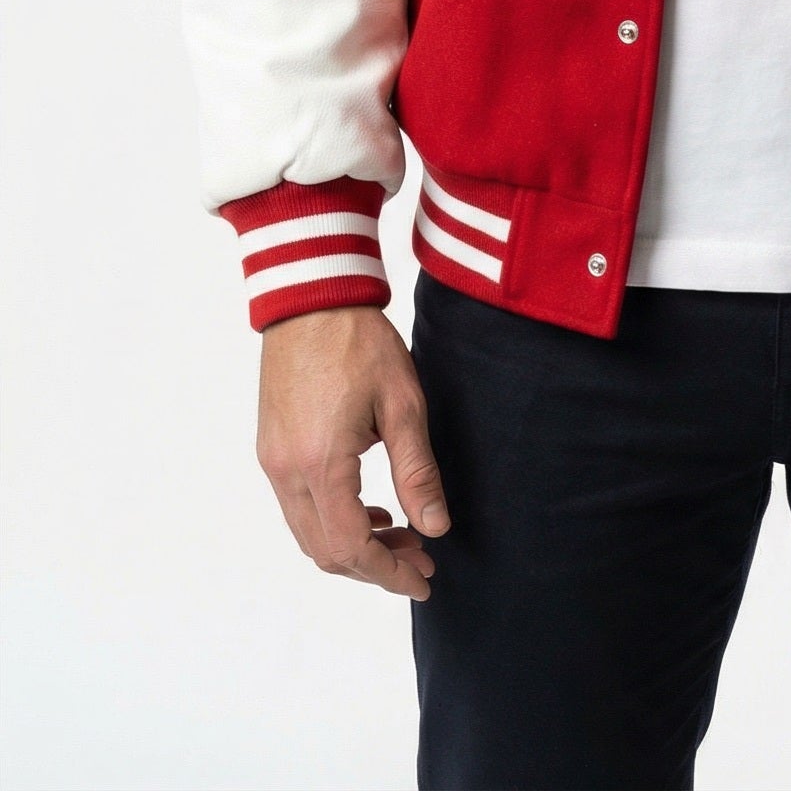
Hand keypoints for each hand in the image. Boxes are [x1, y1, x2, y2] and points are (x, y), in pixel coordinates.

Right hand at [256, 304, 451, 599]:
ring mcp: (273, 460)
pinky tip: (369, 507)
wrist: (312, 297)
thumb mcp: (402, 403)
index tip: (424, 579)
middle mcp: (286, 471)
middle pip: (326, 551)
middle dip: (374, 566)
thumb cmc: (359, 341)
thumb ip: (416, 471)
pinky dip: (332, 520)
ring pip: (308, 533)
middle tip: (421, 559)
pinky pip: (297, 507)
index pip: (351, 547)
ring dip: (353, 546)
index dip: (389, 573)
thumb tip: (435, 528)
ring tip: (400, 534)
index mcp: (321, 463)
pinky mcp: (270, 447)